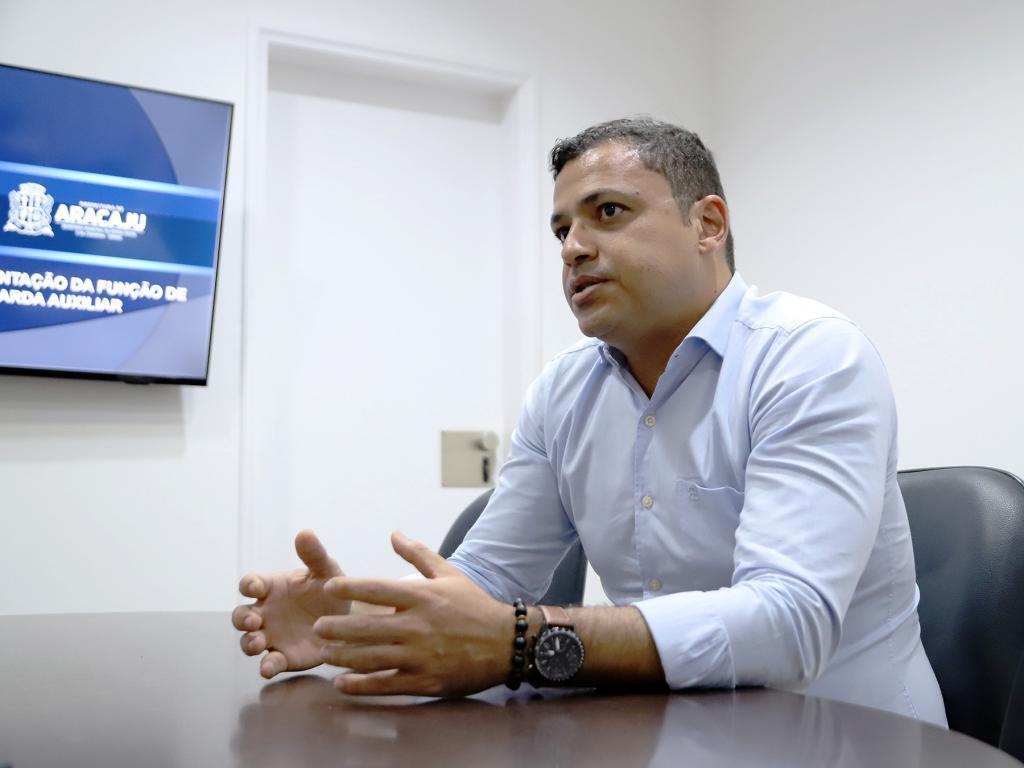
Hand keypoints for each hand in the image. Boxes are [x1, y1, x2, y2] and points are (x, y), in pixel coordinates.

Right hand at [232, 530, 350, 678]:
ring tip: (257, 643)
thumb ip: (314, 554)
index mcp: (272, 588)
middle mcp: (266, 613)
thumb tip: (305, 532)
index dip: (249, 585)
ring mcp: (273, 636)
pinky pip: (269, 663)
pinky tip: (269, 667)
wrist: (348, 617)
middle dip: (242, 619)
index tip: (256, 587)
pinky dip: (266, 666)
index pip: (250, 584)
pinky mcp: (284, 657)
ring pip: (248, 641)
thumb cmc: (329, 588)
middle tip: (253, 620)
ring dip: (248, 643)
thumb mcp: (326, 569)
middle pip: (241, 616)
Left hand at [314, 531, 509, 696]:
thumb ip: (418, 554)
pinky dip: (360, 685)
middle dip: (336, 628)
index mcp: (422, 596)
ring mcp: (420, 656)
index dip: (349, 587)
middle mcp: (417, 626)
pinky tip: (342, 683)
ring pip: (370, 657)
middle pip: (365, 626)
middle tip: (317, 627)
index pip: (376, 589)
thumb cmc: (475, 606)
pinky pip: (385, 684)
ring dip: (342, 656)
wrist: (507, 643)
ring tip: (324, 654)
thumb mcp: (449, 574)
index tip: (329, 587)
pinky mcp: (425, 681)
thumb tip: (394, 534)